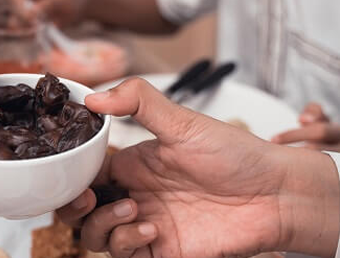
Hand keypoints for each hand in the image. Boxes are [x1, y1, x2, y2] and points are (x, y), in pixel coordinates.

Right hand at [56, 79, 339, 257]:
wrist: (276, 195)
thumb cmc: (237, 154)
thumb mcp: (184, 121)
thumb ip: (139, 102)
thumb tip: (93, 97)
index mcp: (135, 163)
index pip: (85, 170)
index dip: (69, 173)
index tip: (63, 170)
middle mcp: (136, 194)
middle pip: (82, 209)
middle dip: (73, 207)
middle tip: (85, 199)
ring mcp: (147, 223)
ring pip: (96, 235)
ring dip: (102, 224)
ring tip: (131, 209)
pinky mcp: (162, 250)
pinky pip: (123, 254)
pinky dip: (125, 243)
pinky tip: (148, 228)